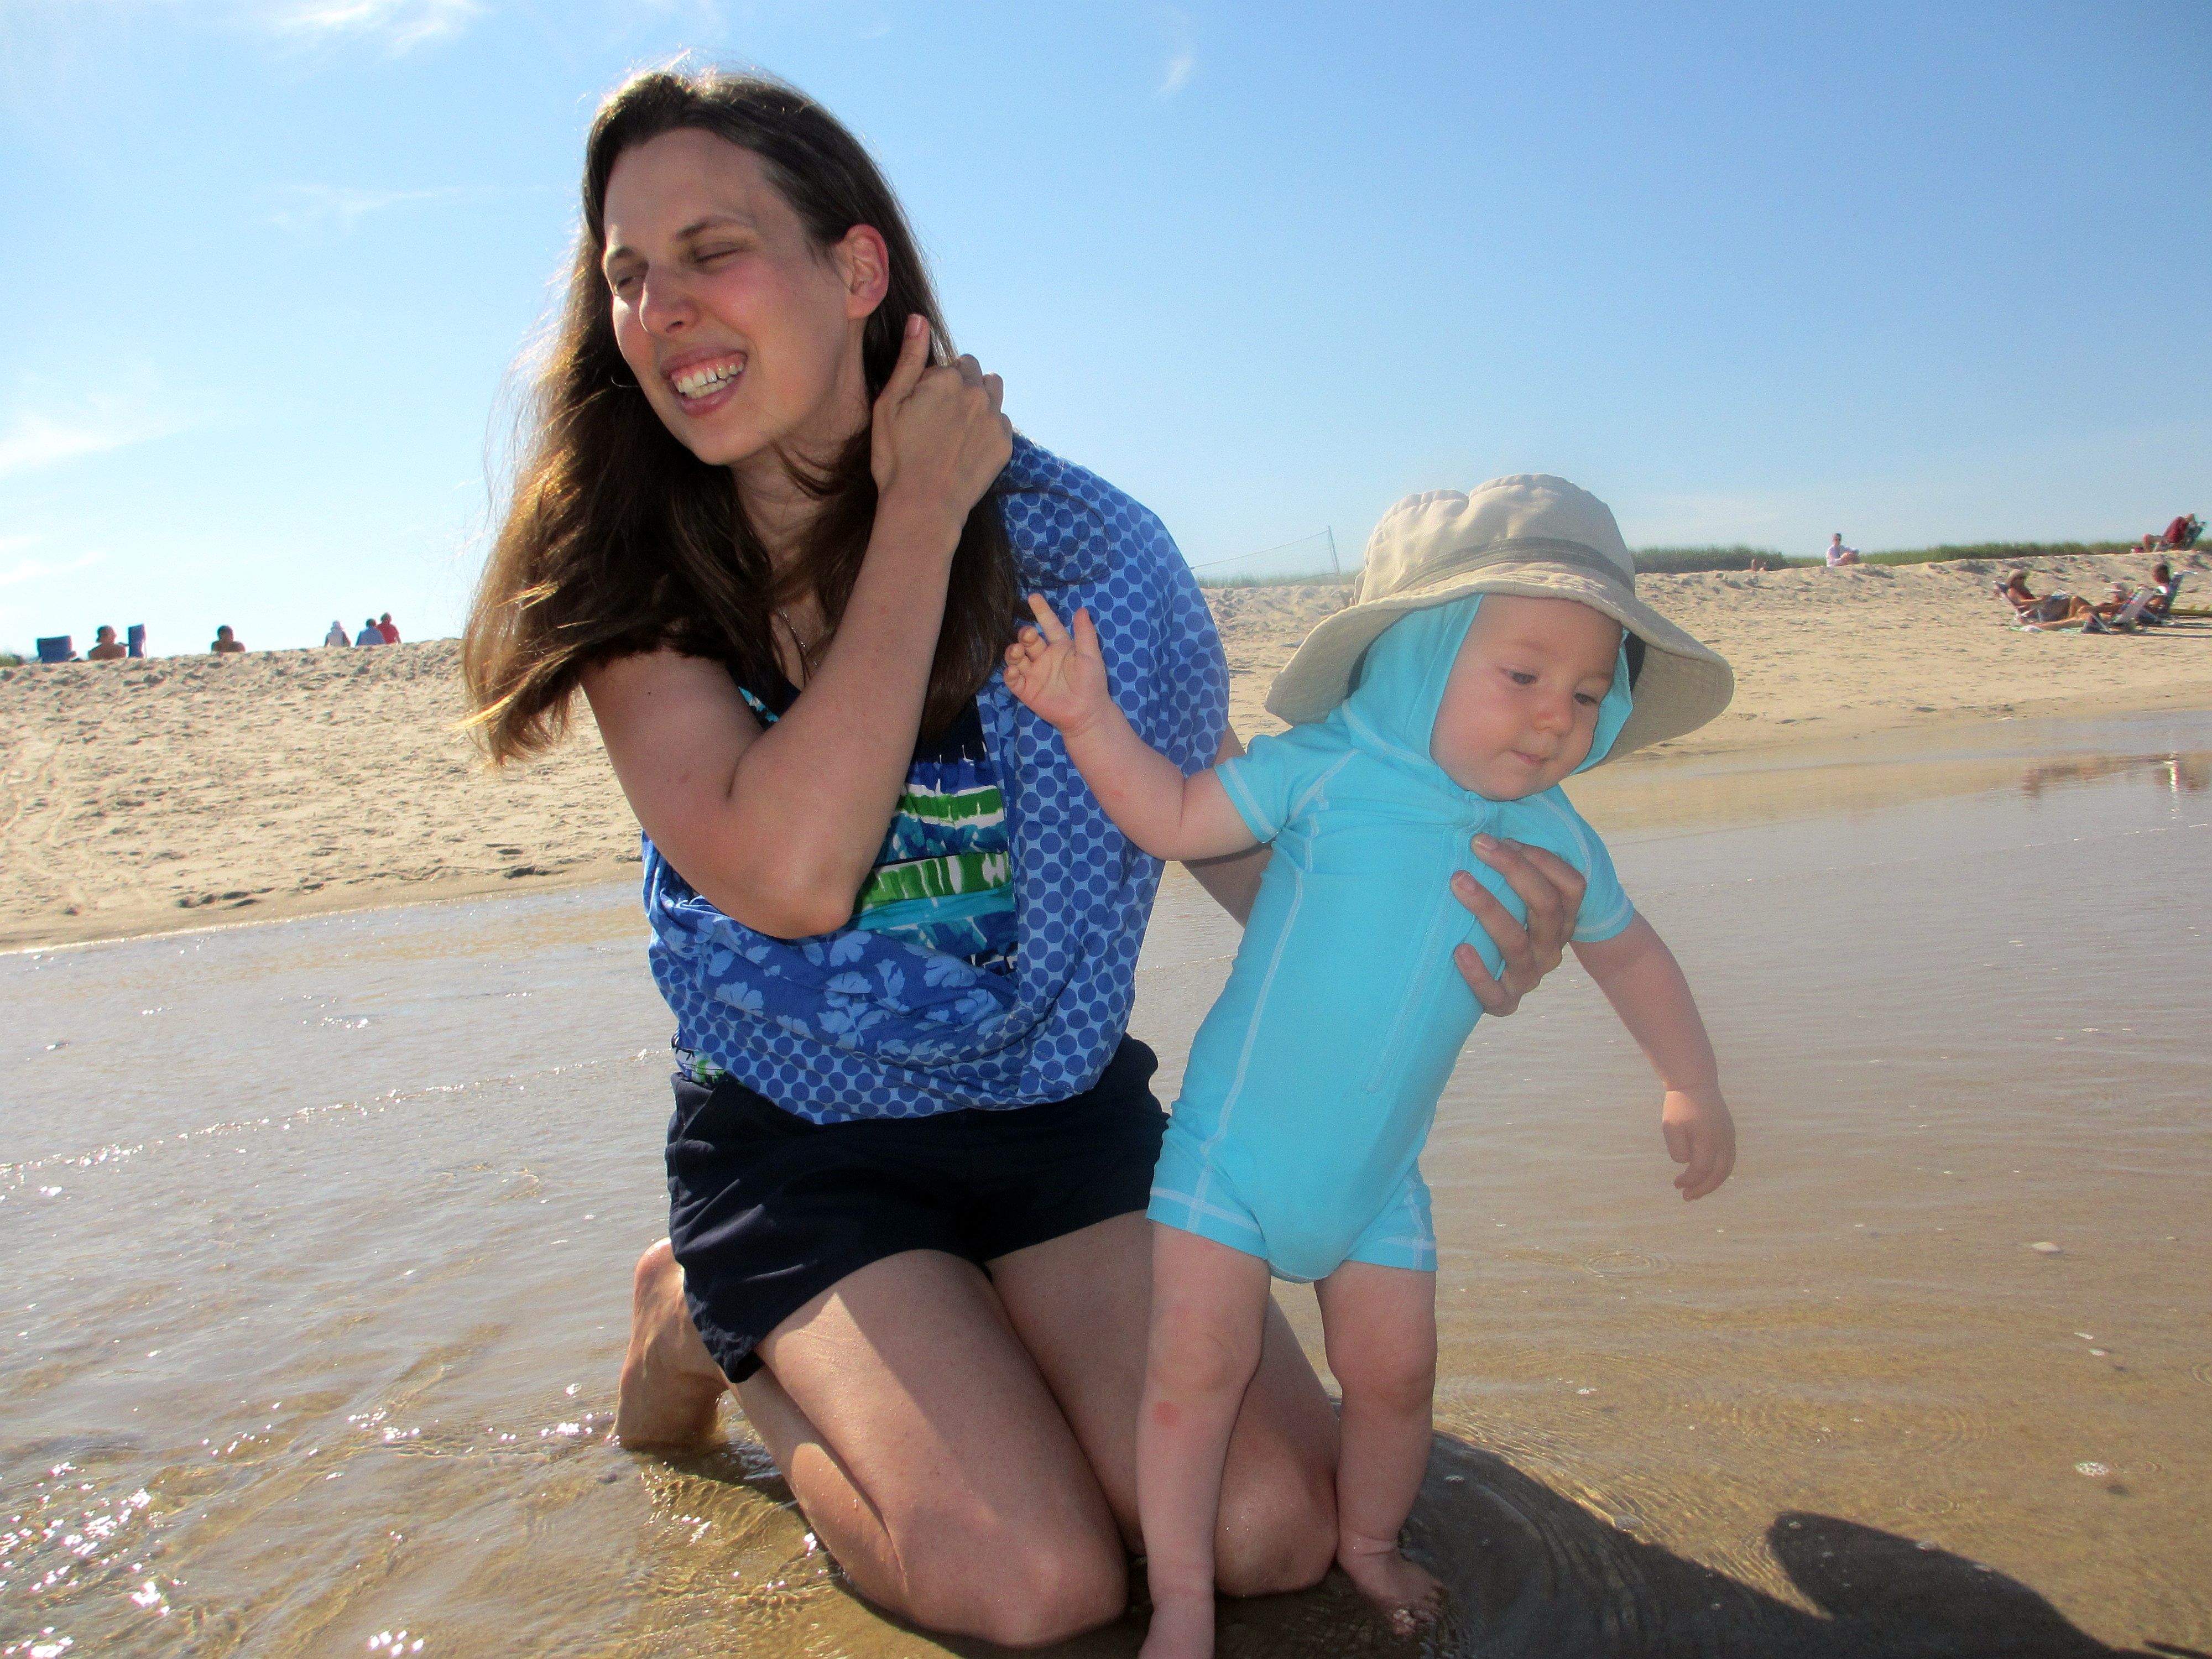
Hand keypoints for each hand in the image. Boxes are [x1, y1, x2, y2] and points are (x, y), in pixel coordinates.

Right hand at [869, 314, 1012, 539]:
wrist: (923, 506)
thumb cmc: (897, 457)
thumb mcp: (889, 404)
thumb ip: (908, 359)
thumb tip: (919, 319)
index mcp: (946, 378)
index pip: (947, 365)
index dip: (932, 382)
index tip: (921, 407)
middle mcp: (976, 392)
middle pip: (973, 372)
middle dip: (960, 385)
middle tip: (939, 416)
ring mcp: (994, 418)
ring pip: (993, 391)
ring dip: (979, 398)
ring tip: (958, 425)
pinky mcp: (1005, 443)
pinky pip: (1001, 421)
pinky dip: (988, 426)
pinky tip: (968, 445)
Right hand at [1003, 594, 1111, 734]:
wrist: (1087, 713)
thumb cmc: (1092, 683)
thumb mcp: (1091, 656)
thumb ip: (1085, 634)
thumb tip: (1082, 609)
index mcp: (1060, 646)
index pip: (1048, 625)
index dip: (1041, 611)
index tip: (1033, 597)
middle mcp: (1044, 657)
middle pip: (1028, 640)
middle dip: (1025, 634)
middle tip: (1028, 636)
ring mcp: (1033, 673)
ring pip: (1016, 657)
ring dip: (1013, 651)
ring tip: (1017, 651)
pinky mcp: (1026, 690)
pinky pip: (1013, 679)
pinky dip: (1010, 673)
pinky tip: (1014, 670)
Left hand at [1449, 836, 1583, 1015]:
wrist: (1501, 986)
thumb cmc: (1505, 923)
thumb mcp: (1520, 898)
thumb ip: (1518, 866)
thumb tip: (1487, 814)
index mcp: (1563, 919)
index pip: (1572, 886)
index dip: (1542, 859)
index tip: (1502, 837)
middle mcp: (1552, 947)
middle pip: (1545, 907)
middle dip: (1513, 871)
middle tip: (1476, 845)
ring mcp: (1530, 976)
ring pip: (1518, 944)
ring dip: (1488, 909)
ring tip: (1459, 883)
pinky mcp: (1505, 1002)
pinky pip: (1495, 994)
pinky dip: (1477, 973)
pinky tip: (1459, 950)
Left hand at [1662, 1086, 1735, 1199]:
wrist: (1695, 1082)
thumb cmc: (1679, 1105)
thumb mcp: (1670, 1127)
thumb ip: (1678, 1149)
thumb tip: (1687, 1164)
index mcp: (1708, 1138)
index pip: (1701, 1169)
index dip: (1689, 1180)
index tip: (1677, 1184)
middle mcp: (1723, 1140)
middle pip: (1718, 1173)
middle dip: (1703, 1188)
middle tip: (1688, 1197)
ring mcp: (1729, 1137)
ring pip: (1726, 1168)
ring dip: (1713, 1183)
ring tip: (1697, 1192)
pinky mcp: (1730, 1133)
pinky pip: (1729, 1158)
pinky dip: (1719, 1171)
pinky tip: (1707, 1176)